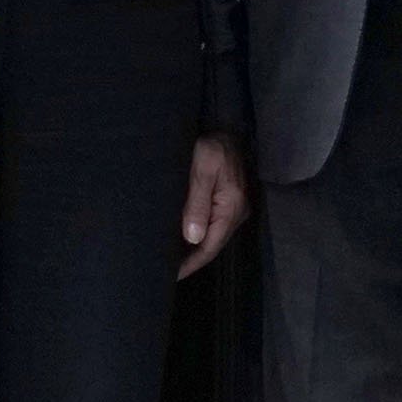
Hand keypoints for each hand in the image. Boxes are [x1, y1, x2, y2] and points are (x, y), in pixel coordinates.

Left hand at [178, 132, 252, 278]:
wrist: (226, 127)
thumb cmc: (211, 146)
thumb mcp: (202, 169)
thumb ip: (197, 202)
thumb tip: (192, 237)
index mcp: (231, 207)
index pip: (210, 246)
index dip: (190, 263)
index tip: (170, 274)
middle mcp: (236, 213)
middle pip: (212, 245)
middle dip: (190, 259)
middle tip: (164, 271)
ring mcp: (234, 208)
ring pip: (212, 237)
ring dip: (192, 249)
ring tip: (170, 259)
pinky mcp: (228, 202)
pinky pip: (212, 225)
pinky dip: (196, 236)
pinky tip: (181, 240)